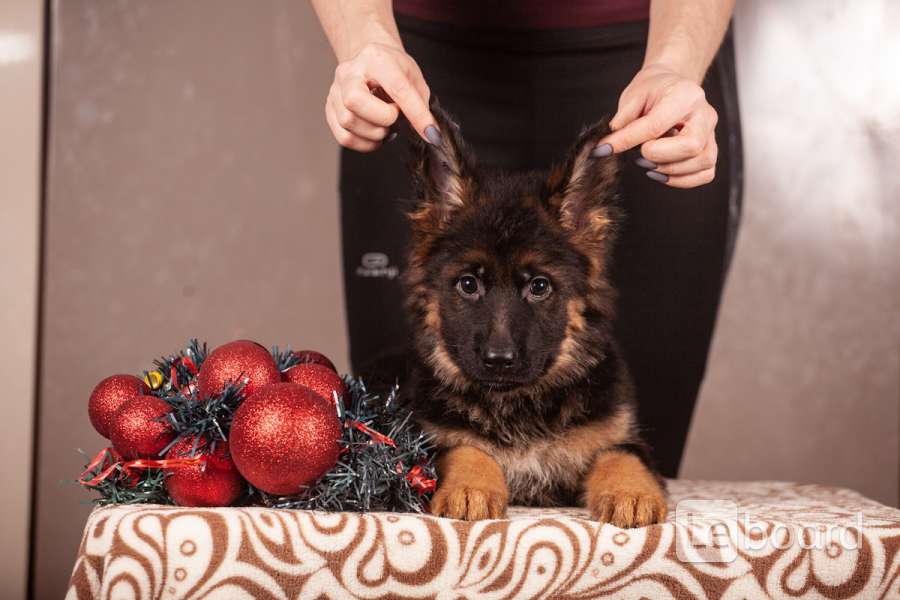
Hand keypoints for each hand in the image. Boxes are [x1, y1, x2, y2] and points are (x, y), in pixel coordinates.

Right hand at [325, 41, 434, 151]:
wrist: (370, 62)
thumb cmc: (393, 69)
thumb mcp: (413, 77)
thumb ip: (420, 103)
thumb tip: (428, 133)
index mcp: (376, 58)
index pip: (397, 88)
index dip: (416, 114)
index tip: (431, 134)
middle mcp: (349, 71)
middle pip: (355, 102)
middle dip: (383, 119)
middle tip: (395, 117)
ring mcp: (335, 90)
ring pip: (348, 122)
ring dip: (375, 133)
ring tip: (386, 125)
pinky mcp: (330, 109)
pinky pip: (344, 137)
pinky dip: (364, 143)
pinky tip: (374, 135)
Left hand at [598, 64, 718, 188]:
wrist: (673, 85)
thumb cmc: (654, 90)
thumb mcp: (634, 95)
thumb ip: (623, 118)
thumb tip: (609, 145)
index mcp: (685, 95)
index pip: (656, 125)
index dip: (628, 140)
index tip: (606, 148)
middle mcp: (705, 115)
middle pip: (691, 146)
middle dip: (659, 157)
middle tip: (639, 155)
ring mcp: (712, 134)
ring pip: (702, 162)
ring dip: (669, 170)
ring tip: (648, 163)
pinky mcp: (711, 149)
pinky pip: (705, 173)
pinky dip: (682, 180)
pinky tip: (662, 173)